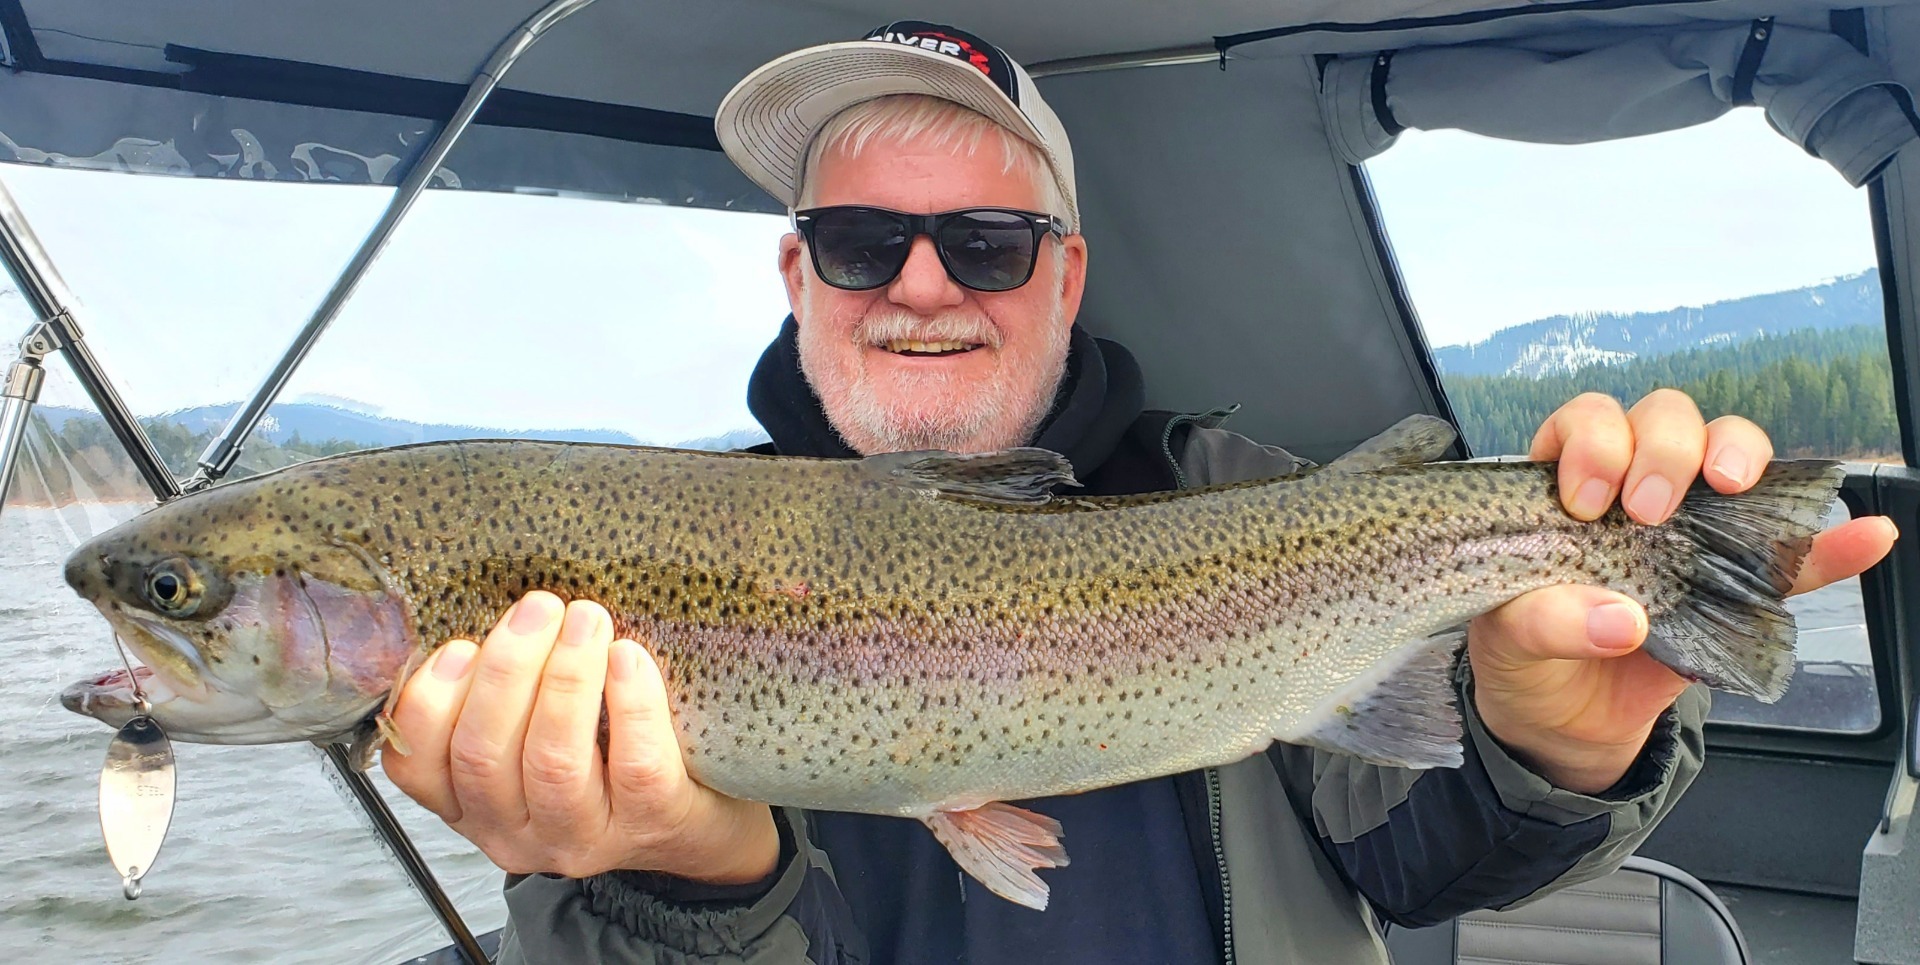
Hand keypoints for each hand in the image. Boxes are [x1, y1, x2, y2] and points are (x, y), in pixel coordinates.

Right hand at [381, 591, 778, 881]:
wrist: (697, 816)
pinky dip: (629, 703)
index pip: (416, 767)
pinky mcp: (650, 824)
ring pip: (554, 761)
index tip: (458, 645)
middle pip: (485, 756)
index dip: (427, 706)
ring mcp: (583, 838)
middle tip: (539, 606)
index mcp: (472, 805)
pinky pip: (635, 764)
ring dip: (566, 678)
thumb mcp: (532, 737)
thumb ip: (502, 695)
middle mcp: (516, 833)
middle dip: (508, 671)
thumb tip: (499, 610)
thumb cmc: (604, 757)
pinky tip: (628, 657)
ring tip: (586, 618)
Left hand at [1468, 390, 1897, 792]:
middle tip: (1649, 508)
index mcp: (1560, 487)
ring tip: (1731, 488)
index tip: (1588, 500)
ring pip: (1727, 456)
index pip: (1585, 422)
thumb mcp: (1505, 643)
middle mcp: (1627, 489)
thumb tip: (1617, 619)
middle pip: (1663, 420)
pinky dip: (1830, 544)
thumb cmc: (1522, 660)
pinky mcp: (1731, 583)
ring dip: (1738, 454)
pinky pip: (1791, 555)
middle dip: (1665, 445)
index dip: (1594, 442)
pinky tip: (1865, 535)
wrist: (1561, 721)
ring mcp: (1686, 530)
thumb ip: (1542, 623)